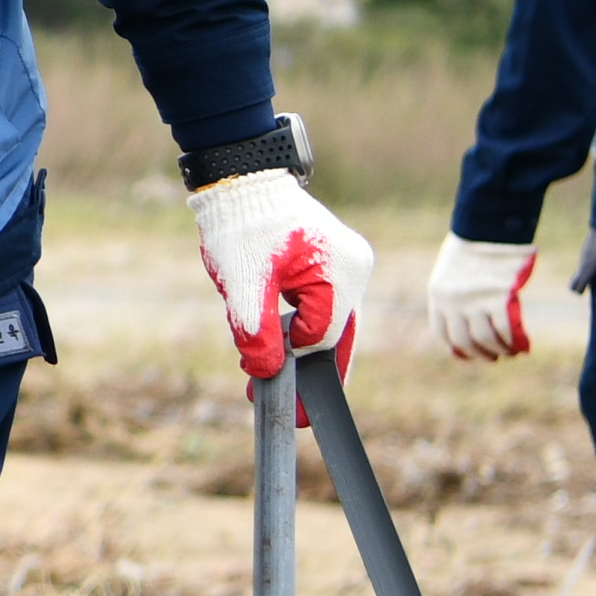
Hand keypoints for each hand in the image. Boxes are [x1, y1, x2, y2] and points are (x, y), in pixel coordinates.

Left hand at [194, 170, 381, 380]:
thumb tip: (266, 373)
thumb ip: (255, 331)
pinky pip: (319, 305)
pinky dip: (297, 324)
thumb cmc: (243, 225)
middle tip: (293, 414)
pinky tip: (273, 342)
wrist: (241, 181)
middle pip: (333, 334)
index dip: (291, 358)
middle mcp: (354, 269)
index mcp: (341, 272)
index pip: (322, 335)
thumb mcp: (242, 284)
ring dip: (297, 347)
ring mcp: (345, 265)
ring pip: (325, 322)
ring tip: (266, 376)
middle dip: (305, 369)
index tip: (259, 379)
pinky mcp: (331, 264)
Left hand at [422, 232, 538, 364]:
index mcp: (438, 294)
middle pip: (464, 341)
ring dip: (500, 350)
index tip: (469, 355)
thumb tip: (470, 318)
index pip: (443, 333)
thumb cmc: (474, 243)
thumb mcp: (453, 270)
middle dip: (480, 354)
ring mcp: (475, 301)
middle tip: (494, 358)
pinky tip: (522, 345)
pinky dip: (514, 341)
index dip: (456, 348)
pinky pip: (505, 329)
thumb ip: (456, 294)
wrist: (487, 226)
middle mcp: (453, 302)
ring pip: (486, 339)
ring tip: (510, 352)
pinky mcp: (499, 298)